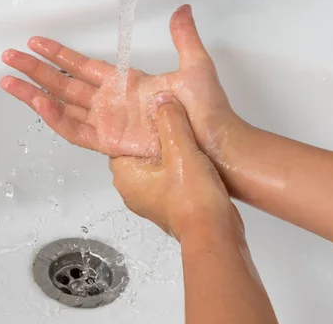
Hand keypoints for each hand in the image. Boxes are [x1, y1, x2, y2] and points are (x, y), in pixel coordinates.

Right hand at [0, 4, 244, 157]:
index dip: (60, 54)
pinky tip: (38, 103)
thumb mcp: (195, 65)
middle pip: (64, 84)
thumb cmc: (207, 109)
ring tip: (9, 81)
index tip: (37, 43)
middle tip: (10, 58)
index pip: (83, 65)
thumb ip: (183, 37)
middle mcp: (111, 102)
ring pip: (62, 106)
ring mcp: (108, 122)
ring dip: (35, 94)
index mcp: (125, 82)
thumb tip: (182, 10)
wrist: (214, 140)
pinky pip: (75, 130)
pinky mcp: (109, 142)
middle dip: (36, 71)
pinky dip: (55, 118)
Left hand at [110, 93, 241, 240]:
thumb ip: (171, 121)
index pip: (118, 140)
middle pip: (136, 151)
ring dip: (165, 149)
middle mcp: (132, 189)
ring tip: (181, 130)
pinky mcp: (168, 203)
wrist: (215, 232)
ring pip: (152, 163)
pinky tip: (190, 152)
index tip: (147, 109)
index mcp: (125, 175)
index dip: (132, 124)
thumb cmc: (193, 199)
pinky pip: (165, 176)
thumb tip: (162, 100)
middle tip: (167, 115)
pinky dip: (175, 164)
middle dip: (150, 135)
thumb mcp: (181, 150)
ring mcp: (150, 199)